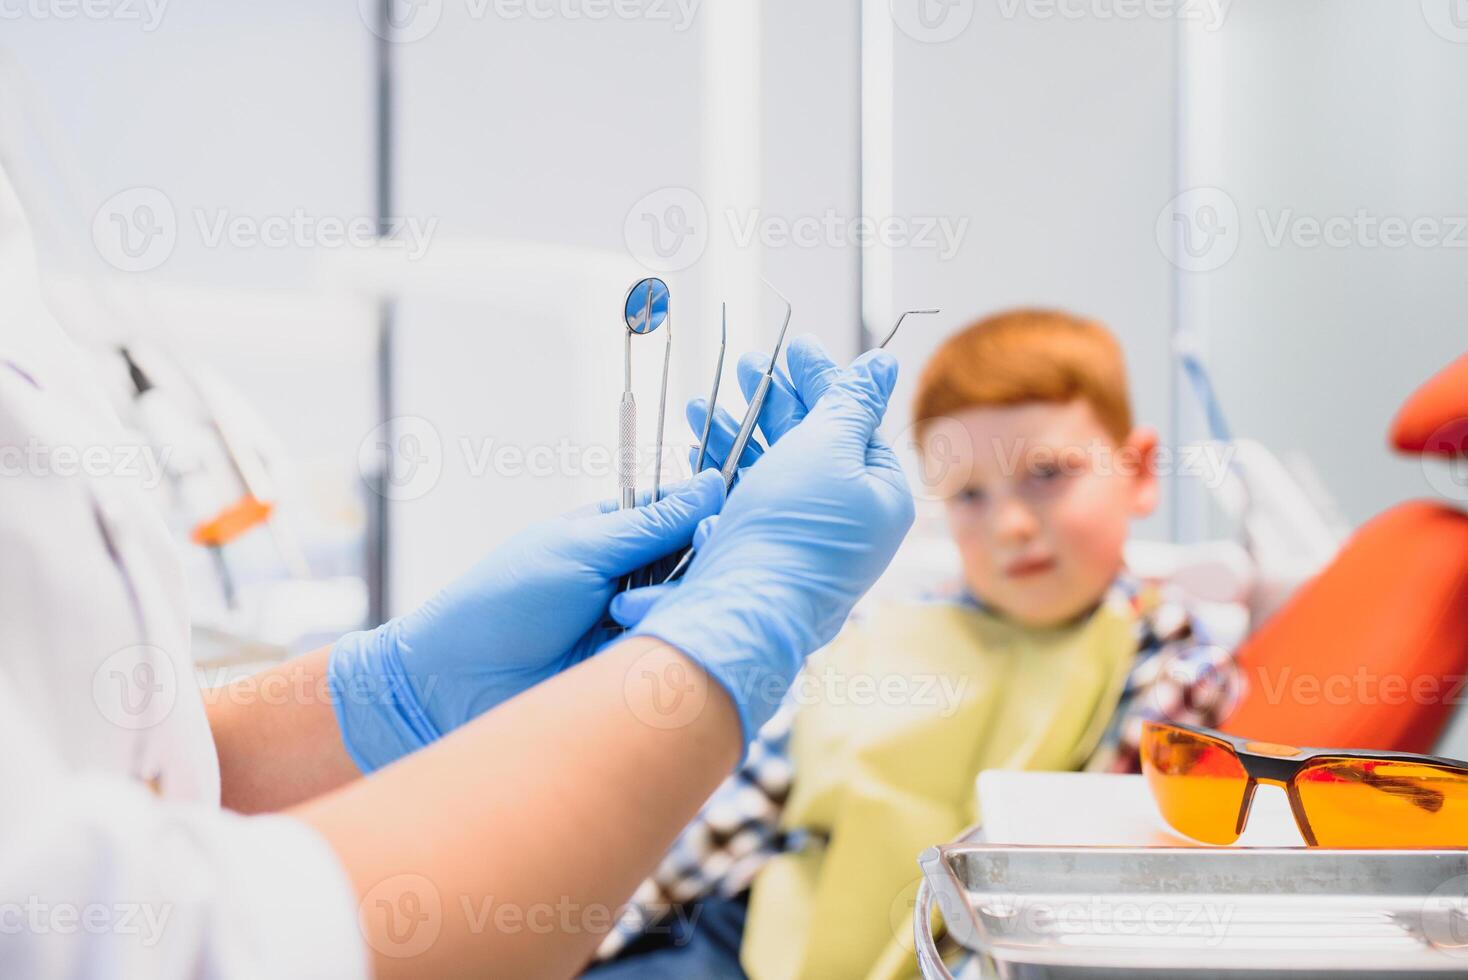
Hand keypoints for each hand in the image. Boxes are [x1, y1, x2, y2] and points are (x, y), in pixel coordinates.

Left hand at [328, 470, 725, 771]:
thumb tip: (712, 485)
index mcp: (623, 534)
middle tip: (681, 561)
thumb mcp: (581, 549)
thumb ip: (651, 523)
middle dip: (701, 558)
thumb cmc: (506, 600)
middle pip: (704, 559)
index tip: (715, 518)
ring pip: (700, 605)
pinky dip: (667, 640)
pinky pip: (683, 652)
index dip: (709, 511)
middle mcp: (640, 577)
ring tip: (620, 612)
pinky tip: (634, 638)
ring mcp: (644, 623)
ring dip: (673, 603)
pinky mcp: (643, 672)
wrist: (459, 681)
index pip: (687, 512)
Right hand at [612, 336, 914, 743]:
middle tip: (745, 365)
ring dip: (737, 433)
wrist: (741, 615)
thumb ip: (850, 400)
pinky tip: (697, 451)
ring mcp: (802, 545)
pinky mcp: (762, 561)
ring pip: (771, 473)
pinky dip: (722, 472)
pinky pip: (746, 504)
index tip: (793, 348)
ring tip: (701, 404)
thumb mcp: (827, 446)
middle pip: (811, 446)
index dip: (822, 383)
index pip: (856, 425)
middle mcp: (847, 524)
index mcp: (880, 497)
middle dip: (773, 402)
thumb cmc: (793, 529)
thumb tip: (884, 364)